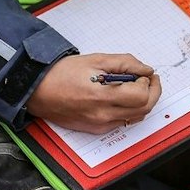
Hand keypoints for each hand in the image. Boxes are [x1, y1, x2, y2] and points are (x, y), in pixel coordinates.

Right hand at [25, 53, 159, 134]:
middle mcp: (103, 115)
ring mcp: (99, 125)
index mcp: (102, 97)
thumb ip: (125, 64)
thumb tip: (146, 70)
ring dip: (142, 103)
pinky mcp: (95, 130)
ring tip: (135, 87)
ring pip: (135, 118)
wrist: (37, 90)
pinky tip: (121, 97)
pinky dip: (129, 110)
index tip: (146, 74)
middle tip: (148, 79)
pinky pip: (121, 123)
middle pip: (144, 110)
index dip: (150, 83)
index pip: (142, 96)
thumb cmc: (62, 73)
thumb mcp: (96, 59)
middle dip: (153, 93)